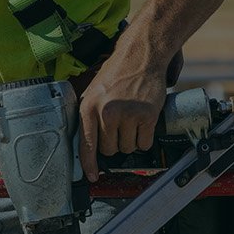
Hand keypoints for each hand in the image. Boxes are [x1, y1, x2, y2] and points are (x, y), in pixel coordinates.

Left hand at [77, 56, 167, 182]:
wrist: (140, 57)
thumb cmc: (116, 75)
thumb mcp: (93, 92)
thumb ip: (89, 116)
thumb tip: (86, 144)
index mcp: (88, 107)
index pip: (86, 145)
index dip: (89, 165)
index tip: (92, 177)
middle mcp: (106, 113)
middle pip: (109, 150)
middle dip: (114, 144)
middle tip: (119, 128)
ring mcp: (128, 115)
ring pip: (128, 148)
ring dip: (130, 140)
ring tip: (130, 121)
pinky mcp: (147, 116)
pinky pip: (144, 143)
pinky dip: (144, 139)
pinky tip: (142, 124)